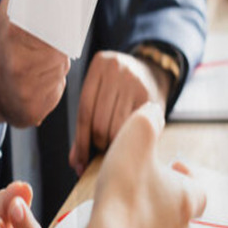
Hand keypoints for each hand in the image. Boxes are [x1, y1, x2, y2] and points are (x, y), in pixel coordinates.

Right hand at [0, 0, 70, 134]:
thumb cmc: (2, 42)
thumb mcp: (7, 11)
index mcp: (14, 34)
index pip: (55, 26)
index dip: (64, 23)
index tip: (68, 20)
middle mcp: (19, 64)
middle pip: (62, 50)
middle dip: (58, 47)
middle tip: (45, 45)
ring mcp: (27, 91)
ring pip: (61, 70)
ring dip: (55, 66)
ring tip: (34, 64)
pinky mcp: (34, 112)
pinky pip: (57, 92)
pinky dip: (51, 86)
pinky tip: (34, 83)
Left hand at [69, 51, 172, 176]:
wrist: (151, 72)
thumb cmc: (116, 89)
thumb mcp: (98, 93)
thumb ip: (85, 123)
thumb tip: (76, 162)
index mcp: (98, 65)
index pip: (84, 111)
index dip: (81, 141)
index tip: (80, 162)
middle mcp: (117, 69)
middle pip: (100, 122)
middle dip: (99, 144)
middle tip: (102, 149)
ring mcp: (135, 82)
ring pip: (117, 128)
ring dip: (114, 144)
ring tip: (116, 144)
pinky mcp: (150, 97)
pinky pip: (135, 128)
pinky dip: (130, 139)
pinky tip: (130, 139)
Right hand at [79, 103, 206, 227]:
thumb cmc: (122, 203)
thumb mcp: (135, 141)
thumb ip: (147, 120)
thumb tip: (154, 109)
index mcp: (185, 200)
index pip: (198, 189)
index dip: (186, 177)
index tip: (171, 169)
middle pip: (178, 217)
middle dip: (161, 205)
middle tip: (139, 193)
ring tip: (122, 221)